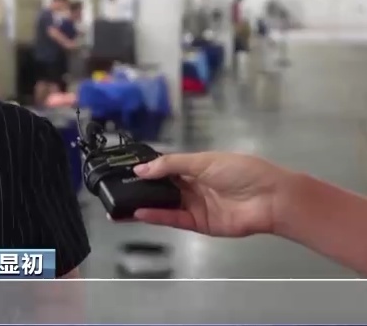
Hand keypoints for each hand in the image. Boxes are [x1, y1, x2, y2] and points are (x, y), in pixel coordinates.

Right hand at [131, 152, 291, 236]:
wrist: (271, 199)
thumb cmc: (242, 172)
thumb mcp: (204, 161)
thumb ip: (171, 165)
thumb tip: (142, 168)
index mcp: (196, 168)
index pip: (165, 168)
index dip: (146, 170)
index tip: (124, 171)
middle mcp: (193, 187)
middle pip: (160, 189)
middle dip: (139, 190)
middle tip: (114, 190)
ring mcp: (195, 206)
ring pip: (163, 206)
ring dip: (142, 206)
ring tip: (118, 206)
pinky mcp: (199, 224)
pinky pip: (174, 219)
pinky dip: (156, 217)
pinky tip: (139, 214)